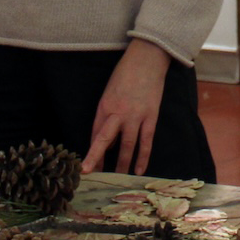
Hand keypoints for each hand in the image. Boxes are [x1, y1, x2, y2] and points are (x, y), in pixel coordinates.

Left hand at [84, 39, 172, 175]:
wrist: (147, 60)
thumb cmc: (125, 74)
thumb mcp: (109, 92)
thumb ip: (107, 115)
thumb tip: (109, 140)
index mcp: (104, 106)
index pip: (95, 133)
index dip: (92, 151)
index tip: (88, 166)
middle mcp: (118, 113)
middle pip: (105, 141)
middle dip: (97, 159)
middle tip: (92, 176)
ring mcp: (136, 116)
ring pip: (127, 145)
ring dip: (122, 164)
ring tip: (119, 179)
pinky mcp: (151, 117)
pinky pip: (146, 141)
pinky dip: (143, 157)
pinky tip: (139, 170)